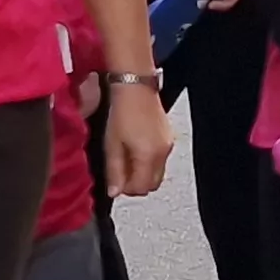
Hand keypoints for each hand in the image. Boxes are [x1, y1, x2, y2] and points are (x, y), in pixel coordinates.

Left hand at [101, 82, 172, 197]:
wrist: (136, 87)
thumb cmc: (122, 111)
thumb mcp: (111, 145)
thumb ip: (114, 171)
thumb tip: (114, 192)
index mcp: (149, 156)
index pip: (142, 188)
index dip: (127, 190)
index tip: (115, 183)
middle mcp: (163, 153)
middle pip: (152, 184)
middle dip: (136, 184)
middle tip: (120, 174)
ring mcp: (168, 144)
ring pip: (157, 172)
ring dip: (142, 172)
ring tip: (126, 158)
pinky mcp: (168, 137)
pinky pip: (160, 159)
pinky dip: (148, 161)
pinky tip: (135, 149)